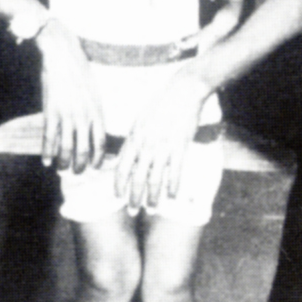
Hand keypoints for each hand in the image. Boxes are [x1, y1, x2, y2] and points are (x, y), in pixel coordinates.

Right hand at [36, 19, 104, 171]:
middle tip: (76, 172)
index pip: (100, 142)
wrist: (62, 55)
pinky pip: (49, 138)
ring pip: (66, 148)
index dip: (97, 158)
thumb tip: (95, 130)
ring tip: (61, 169)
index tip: (94, 167)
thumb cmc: (79, 72)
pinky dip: (47, 152)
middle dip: (80, 166)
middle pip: (84, 150)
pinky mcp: (51, 111)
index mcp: (97, 111)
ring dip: (64, 163)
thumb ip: (94, 112)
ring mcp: (67, 115)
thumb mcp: (94, 92)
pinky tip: (46, 160)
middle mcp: (84, 116)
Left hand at [115, 65, 209, 212]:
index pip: (121, 167)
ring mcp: (163, 146)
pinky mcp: (180, 146)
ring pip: (155, 179)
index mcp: (134, 137)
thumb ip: (133, 139)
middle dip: (133, 198)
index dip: (119, 185)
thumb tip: (125, 157)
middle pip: (136, 178)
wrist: (183, 90)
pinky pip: (175, 172)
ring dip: (152, 197)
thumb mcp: (140, 120)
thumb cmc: (160, 104)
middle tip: (133, 211)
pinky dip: (172, 186)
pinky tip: (171, 197)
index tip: (118, 197)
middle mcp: (146, 144)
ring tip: (152, 209)